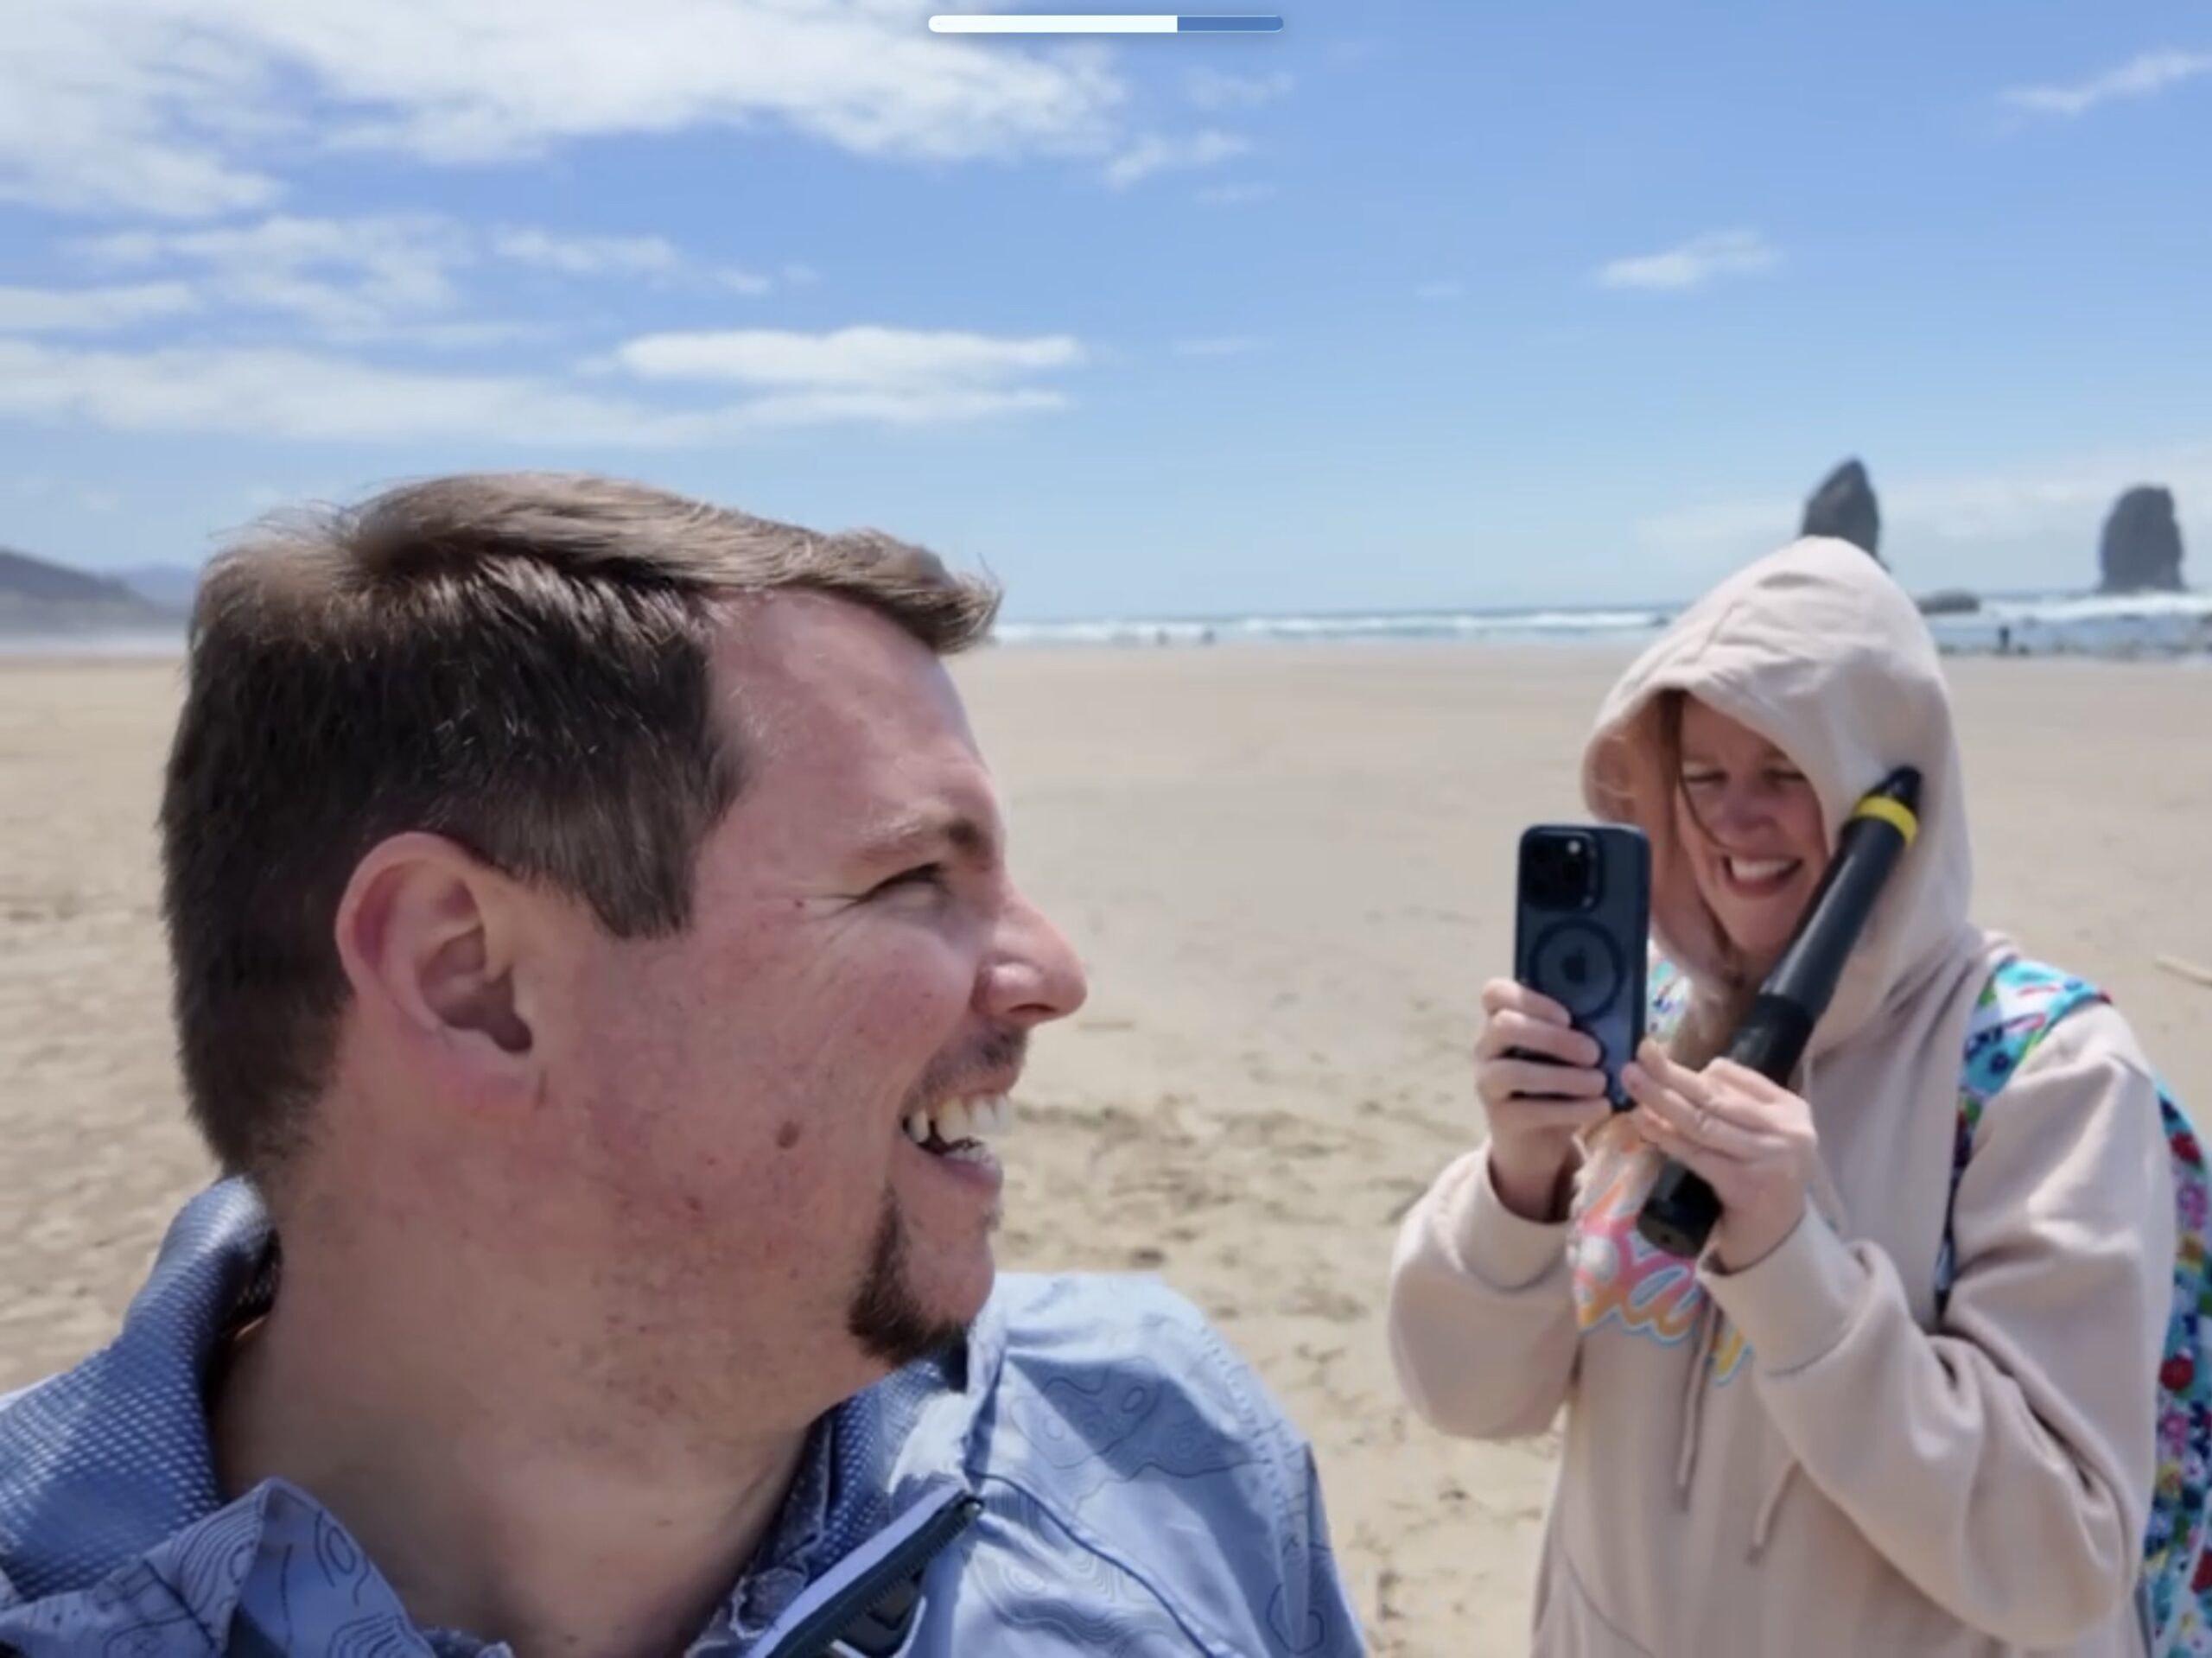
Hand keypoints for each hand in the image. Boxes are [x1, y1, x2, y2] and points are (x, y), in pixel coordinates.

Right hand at [1474, 978, 1612, 1221]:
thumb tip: (1616, 1013)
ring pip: (1512, 1071)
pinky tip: (1600, 1107)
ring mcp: (1488, 1082)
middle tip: (1594, 1052)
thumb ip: (1578, 1030)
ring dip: (1563, 1076)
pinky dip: (1571, 1108)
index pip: (1495, 993)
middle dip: (1553, 1037)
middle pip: (1504, 1026)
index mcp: (1502, 1019)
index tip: (1568, 1016)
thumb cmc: (1558, 1081)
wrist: (1539, 1138)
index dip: (1530, 999)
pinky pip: (1531, 1110)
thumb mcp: (1566, 1052)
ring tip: (1600, 1082)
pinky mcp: (1500, 1117)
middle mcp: (1486, 1047)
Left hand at [1622, 1040, 1818, 1271]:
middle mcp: (1787, 1131)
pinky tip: (1644, 1124)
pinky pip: (1697, 1155)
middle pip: (1716, 1097)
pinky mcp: (1746, 1186)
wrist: (1776, 1237)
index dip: (1691, 1066)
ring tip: (1632, 1082)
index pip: (1736, 1077)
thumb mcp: (1759, 1133)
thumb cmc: (1760, 1178)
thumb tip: (1688, 1073)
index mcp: (1791, 1109)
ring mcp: (1769, 1159)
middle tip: (1638, 1055)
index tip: (1653, 1053)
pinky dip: (1668, 1137)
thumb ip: (1734, 1102)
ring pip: (1704, 1123)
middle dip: (1671, 1074)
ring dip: (1662, 1101)